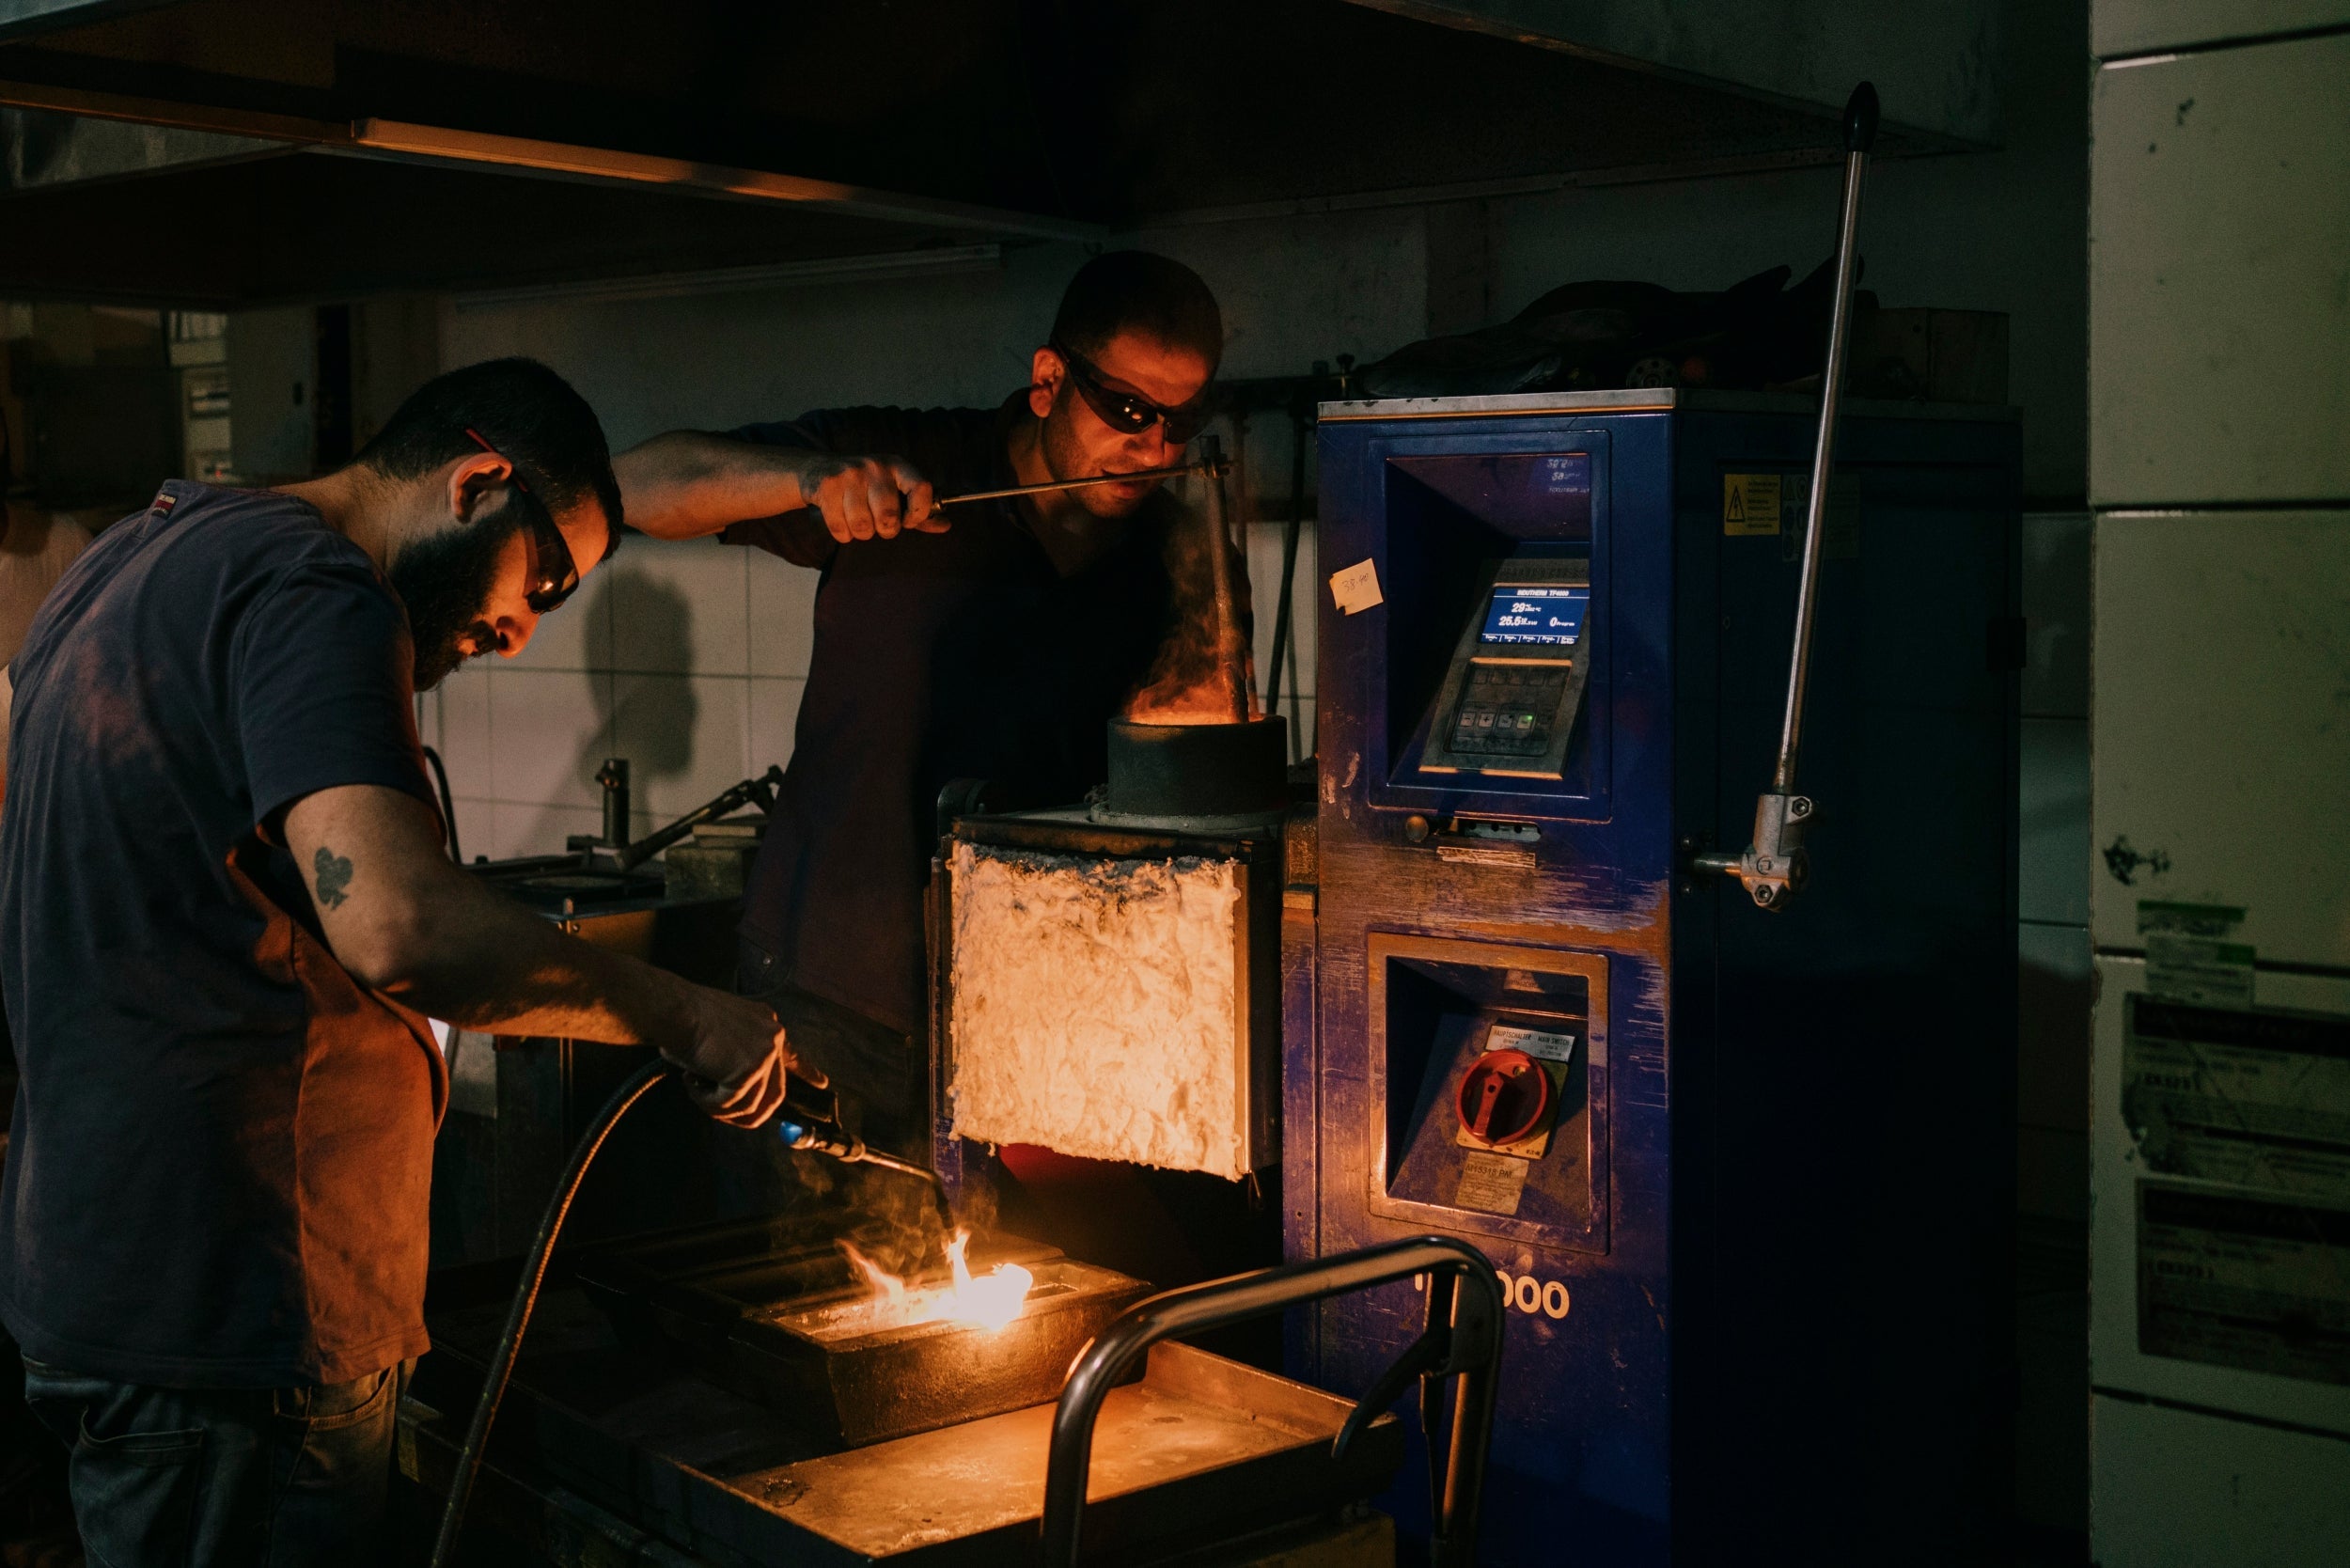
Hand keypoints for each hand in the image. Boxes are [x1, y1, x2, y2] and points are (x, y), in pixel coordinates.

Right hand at [661, 987, 822, 1127]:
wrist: (672, 1009)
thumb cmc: (683, 1018)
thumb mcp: (720, 1031)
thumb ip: (736, 1055)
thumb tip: (736, 1088)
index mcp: (766, 1023)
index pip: (791, 1054)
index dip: (807, 1072)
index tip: (822, 1084)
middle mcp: (773, 1036)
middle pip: (774, 1093)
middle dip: (750, 1113)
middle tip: (723, 1116)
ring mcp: (764, 1054)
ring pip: (751, 1106)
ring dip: (719, 1108)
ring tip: (695, 1090)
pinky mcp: (748, 1072)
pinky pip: (729, 1105)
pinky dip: (707, 1103)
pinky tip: (692, 1084)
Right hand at [800, 454, 942, 541]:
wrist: (817, 469)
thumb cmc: (864, 485)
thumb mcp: (893, 488)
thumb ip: (919, 509)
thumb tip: (946, 526)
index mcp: (898, 466)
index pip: (922, 488)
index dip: (919, 512)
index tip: (909, 520)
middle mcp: (875, 467)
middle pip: (888, 518)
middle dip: (884, 530)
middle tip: (877, 522)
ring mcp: (850, 475)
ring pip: (863, 527)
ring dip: (861, 532)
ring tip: (857, 519)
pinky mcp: (828, 487)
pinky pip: (841, 529)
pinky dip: (843, 533)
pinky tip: (841, 519)